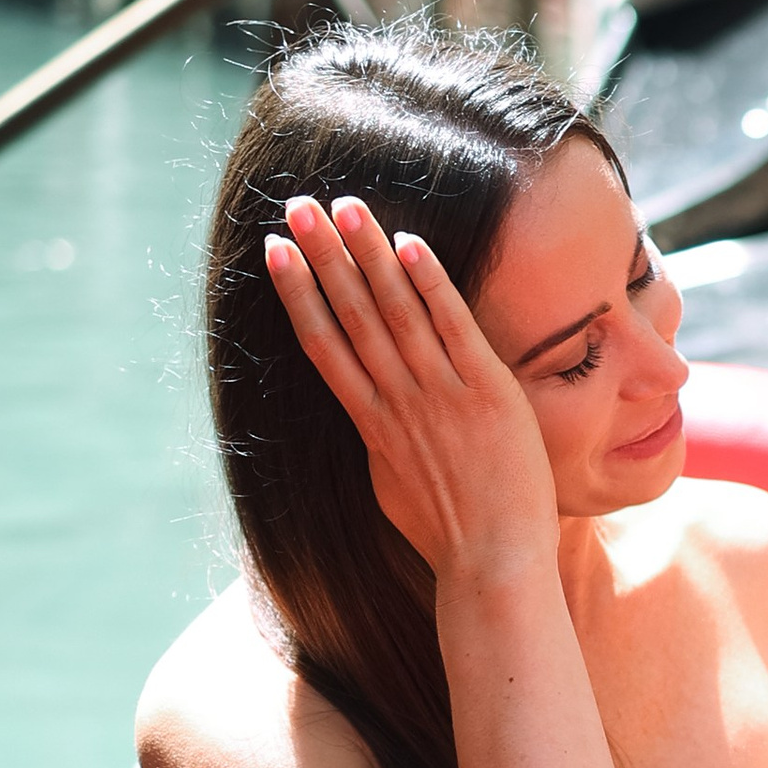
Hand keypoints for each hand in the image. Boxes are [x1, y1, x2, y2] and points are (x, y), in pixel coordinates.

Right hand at [265, 195, 559, 587]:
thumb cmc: (448, 533)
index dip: (297, 292)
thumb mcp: (394, 483)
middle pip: (350, 314)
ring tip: (346, 206)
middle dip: (322, 255)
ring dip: (368, 254)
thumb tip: (371, 415)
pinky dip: (431, 284)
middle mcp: (397, 400)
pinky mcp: (485, 391)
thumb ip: (382, 439)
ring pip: (394, 310)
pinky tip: (411, 243)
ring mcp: (440, 393)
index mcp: (370, 422)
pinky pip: (454, 326)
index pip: (322, 343)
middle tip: (297, 204)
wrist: (492, 563)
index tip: (276, 251)